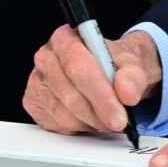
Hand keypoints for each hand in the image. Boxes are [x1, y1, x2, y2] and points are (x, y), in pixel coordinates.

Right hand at [23, 25, 161, 135]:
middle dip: (98, 114)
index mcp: (66, 38)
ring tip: (105, 117)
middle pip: (70, 95)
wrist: (110, 73)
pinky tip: (89, 117)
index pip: (78, 67)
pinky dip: (79, 127)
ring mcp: (37, 81)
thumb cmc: (116, 65)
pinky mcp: (34, 103)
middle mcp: (46, 57)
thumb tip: (127, 93)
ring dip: (91, 123)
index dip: (100, 94)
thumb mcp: (133, 64)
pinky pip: (57, 125)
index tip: (119, 114)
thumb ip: (133, 77)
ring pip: (64, 115)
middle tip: (118, 122)